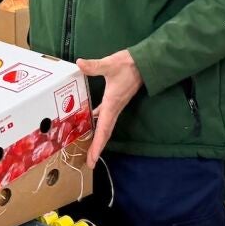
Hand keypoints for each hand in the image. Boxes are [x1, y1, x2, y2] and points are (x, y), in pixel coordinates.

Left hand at [76, 50, 142, 168]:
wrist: (144, 62)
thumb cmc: (128, 65)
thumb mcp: (110, 64)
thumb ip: (95, 66)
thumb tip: (79, 63)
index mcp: (111, 104)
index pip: (103, 129)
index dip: (97, 145)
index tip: (92, 159)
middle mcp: (114, 108)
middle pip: (105, 133)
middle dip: (97, 148)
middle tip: (89, 163)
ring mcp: (115, 105)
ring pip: (105, 126)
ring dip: (98, 138)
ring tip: (88, 148)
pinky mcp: (115, 100)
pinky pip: (105, 116)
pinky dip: (97, 123)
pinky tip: (89, 121)